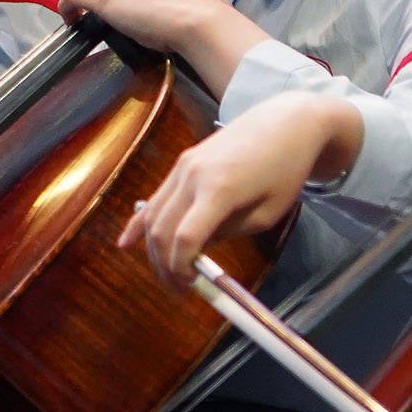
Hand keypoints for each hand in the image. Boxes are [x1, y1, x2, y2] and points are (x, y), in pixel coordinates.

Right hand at [118, 95, 362, 284]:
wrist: (285, 123)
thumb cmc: (285, 170)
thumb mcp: (266, 214)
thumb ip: (228, 233)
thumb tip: (198, 252)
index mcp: (220, 189)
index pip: (186, 238)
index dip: (182, 268)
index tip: (191, 286)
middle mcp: (193, 176)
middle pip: (163, 230)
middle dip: (165, 265)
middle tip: (179, 289)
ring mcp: (183, 166)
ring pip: (153, 215)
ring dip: (154, 249)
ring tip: (166, 273)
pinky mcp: (182, 163)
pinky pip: (155, 198)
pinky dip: (140, 223)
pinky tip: (125, 243)